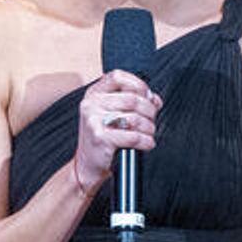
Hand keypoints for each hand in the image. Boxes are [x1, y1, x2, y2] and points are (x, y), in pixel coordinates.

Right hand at [72, 70, 160, 195]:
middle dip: (149, 110)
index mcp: (94, 94)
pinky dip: (145, 141)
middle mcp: (91, 104)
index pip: (118, 76)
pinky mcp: (101, 138)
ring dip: (149, 127)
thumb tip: (154, 99)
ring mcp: (94, 120)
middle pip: (131, 98)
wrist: (87, 165)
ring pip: (134, 118)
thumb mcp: (112, 115)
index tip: (147, 96)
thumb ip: (131, 102)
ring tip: (149, 133)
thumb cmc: (102, 139)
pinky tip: (147, 143)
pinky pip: (132, 136)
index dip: (138, 84)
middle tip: (152, 120)